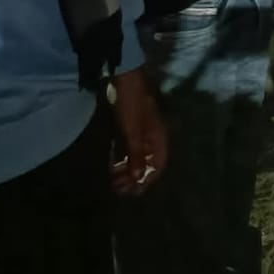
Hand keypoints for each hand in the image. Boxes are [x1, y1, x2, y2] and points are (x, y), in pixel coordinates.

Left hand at [109, 68, 166, 196]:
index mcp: (160, 137)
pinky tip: (113, 166)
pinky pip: (129, 148)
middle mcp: (154, 136)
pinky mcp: (130, 127)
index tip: (133, 193)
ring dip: (127, 170)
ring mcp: (142, 131)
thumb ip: (136, 156)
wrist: (123, 80)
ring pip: (137, 156)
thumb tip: (139, 179)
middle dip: (134, 177)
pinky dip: (122, 159)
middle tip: (118, 189)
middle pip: (147, 162)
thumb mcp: (133, 133)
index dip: (147, 180)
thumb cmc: (131, 106)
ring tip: (113, 181)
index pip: (158, 165)